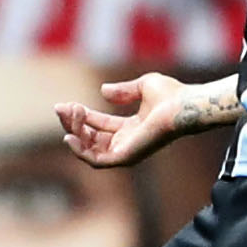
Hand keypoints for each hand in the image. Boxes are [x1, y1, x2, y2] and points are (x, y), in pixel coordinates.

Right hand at [55, 71, 203, 166]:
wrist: (184, 106)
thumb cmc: (171, 95)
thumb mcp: (142, 86)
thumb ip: (122, 90)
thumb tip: (102, 91)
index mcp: (131, 128)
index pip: (99, 125)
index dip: (81, 116)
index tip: (66, 104)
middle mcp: (128, 142)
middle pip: (92, 138)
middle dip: (73, 124)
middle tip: (63, 108)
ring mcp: (127, 151)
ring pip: (90, 150)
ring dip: (75, 133)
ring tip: (68, 115)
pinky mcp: (126, 157)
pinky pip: (97, 160)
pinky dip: (81, 151)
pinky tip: (70, 136)